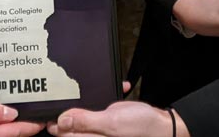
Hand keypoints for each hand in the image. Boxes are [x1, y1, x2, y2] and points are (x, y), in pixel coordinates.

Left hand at [49, 102, 187, 136]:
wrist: (165, 127)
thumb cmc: (142, 128)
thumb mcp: (111, 122)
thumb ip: (85, 122)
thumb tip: (61, 121)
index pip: (62, 131)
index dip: (55, 117)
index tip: (53, 101)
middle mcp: (94, 136)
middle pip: (72, 121)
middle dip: (74, 104)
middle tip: (74, 87)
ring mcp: (103, 129)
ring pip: (86, 113)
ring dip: (91, 99)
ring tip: (102, 90)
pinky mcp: (111, 122)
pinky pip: (101, 111)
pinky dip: (107, 98)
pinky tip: (118, 90)